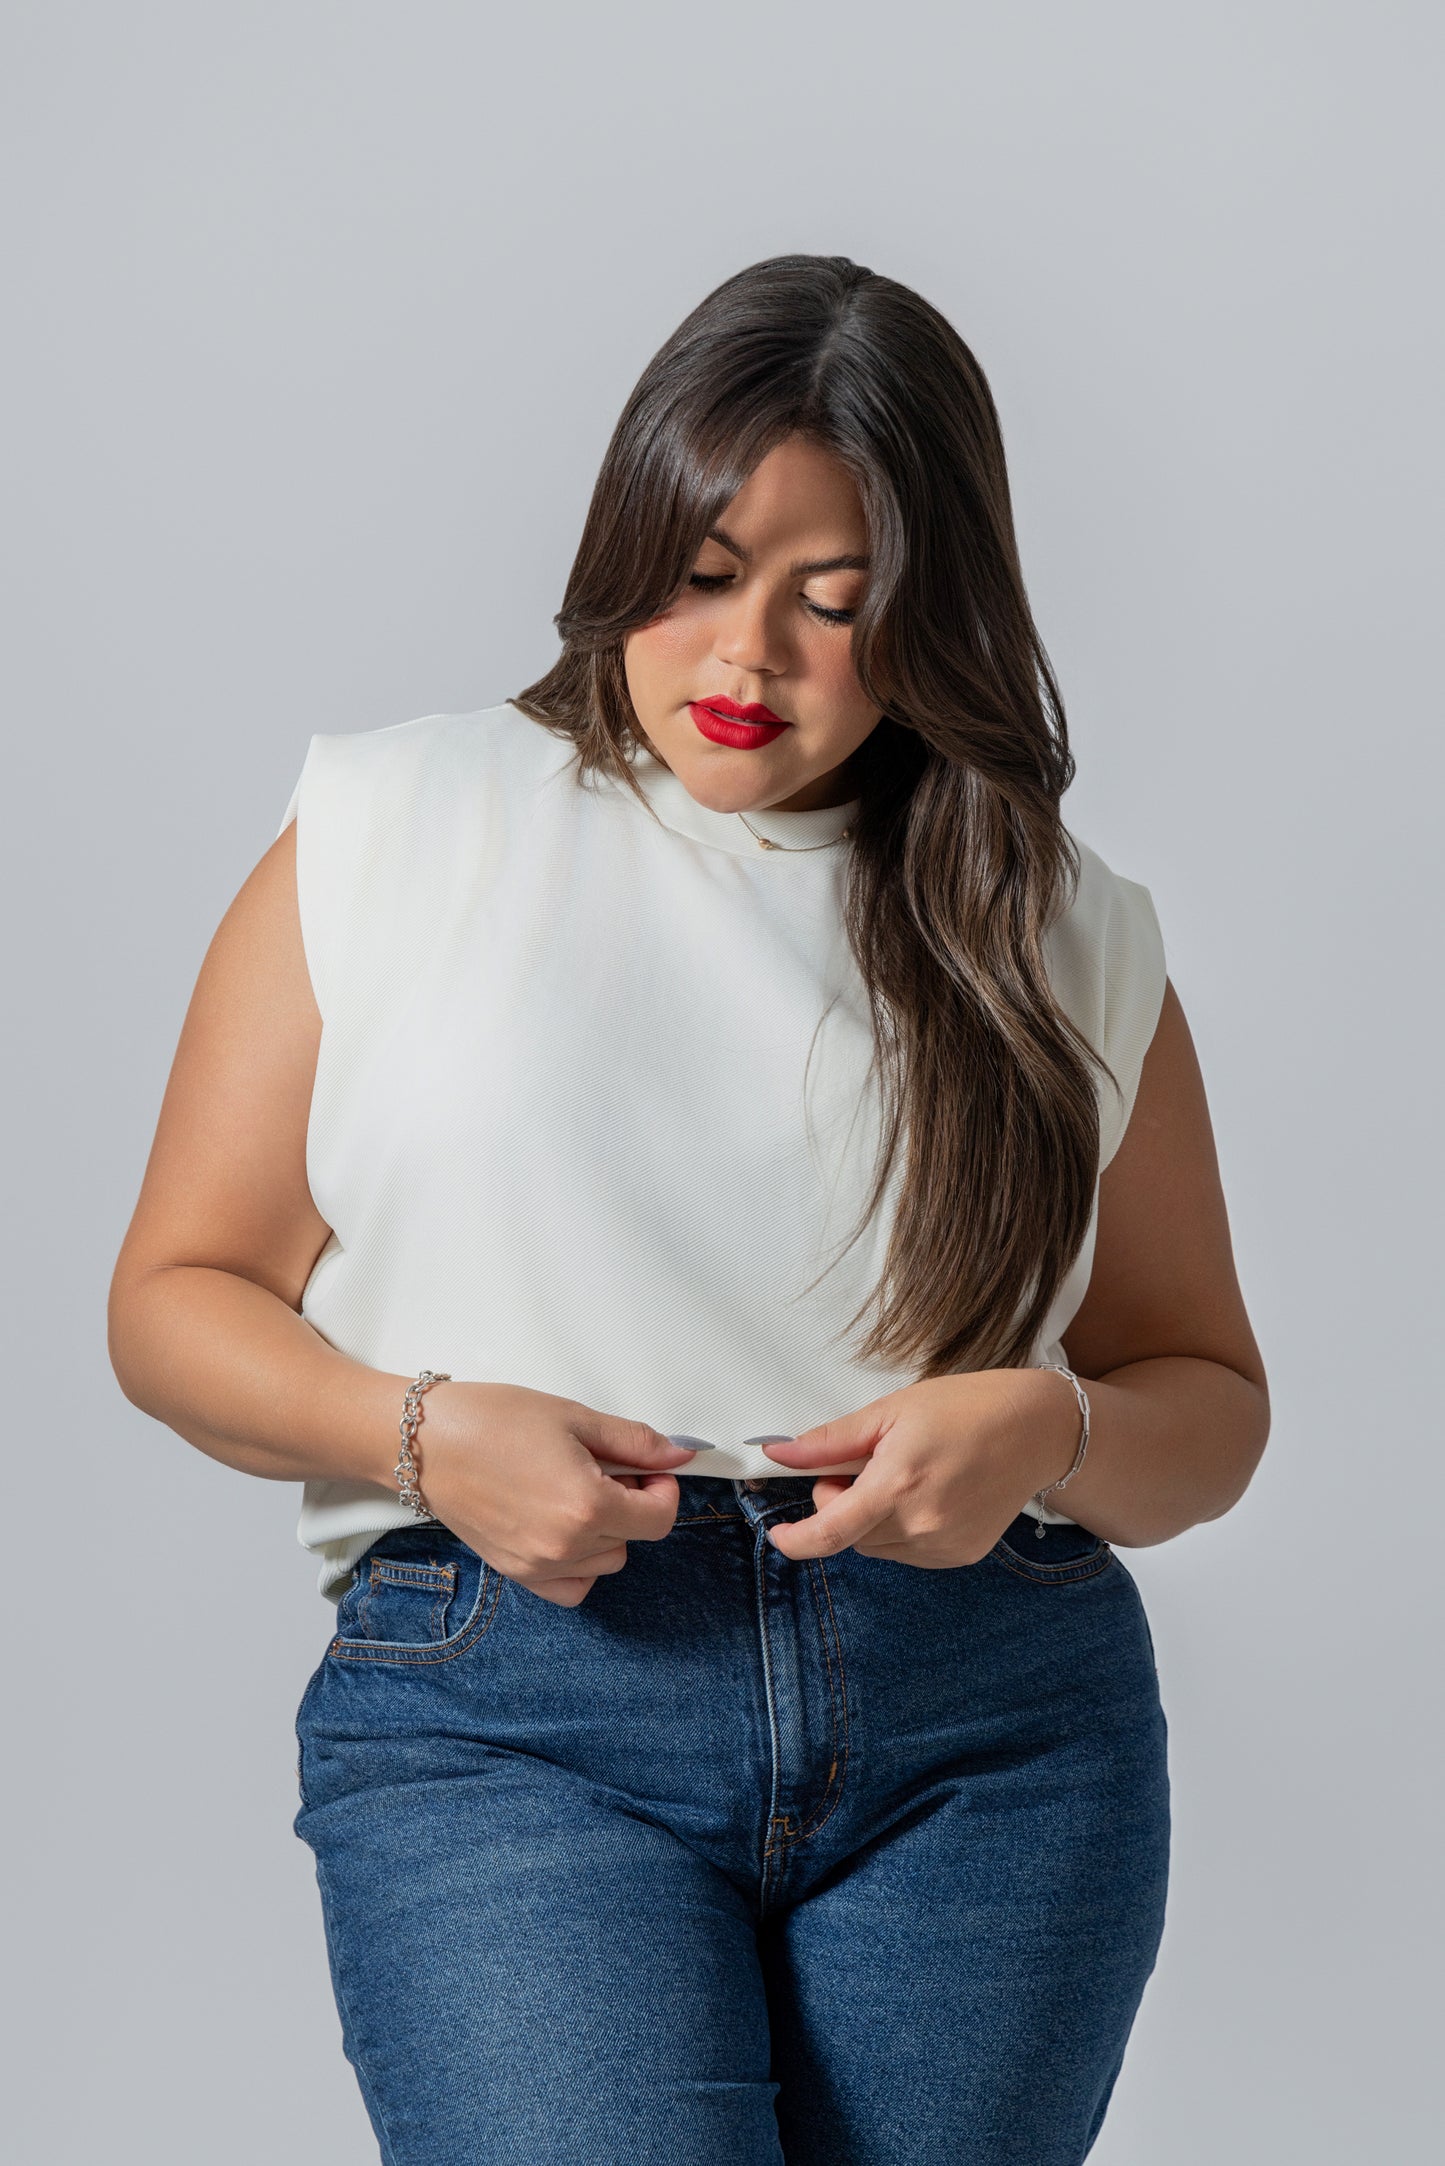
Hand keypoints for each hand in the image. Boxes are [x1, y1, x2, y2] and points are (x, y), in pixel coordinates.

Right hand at [414, 1382, 700, 1605]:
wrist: (423, 1442)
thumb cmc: (492, 1420)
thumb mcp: (574, 1417)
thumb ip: (635, 1442)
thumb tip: (680, 1454)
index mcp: (586, 1507)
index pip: (659, 1519)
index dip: (663, 1489)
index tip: (648, 1468)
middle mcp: (565, 1547)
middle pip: (632, 1538)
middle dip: (629, 1502)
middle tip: (600, 1466)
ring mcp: (538, 1566)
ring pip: (605, 1563)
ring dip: (605, 1532)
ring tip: (572, 1490)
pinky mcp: (516, 1573)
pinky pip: (571, 1586)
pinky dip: (579, 1564)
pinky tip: (562, 1528)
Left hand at [758, 1370, 1083, 1565]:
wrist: (1037, 1430)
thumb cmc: (964, 1407)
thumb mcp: (891, 1410)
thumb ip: (832, 1440)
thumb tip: (779, 1453)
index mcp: (897, 1485)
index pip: (829, 1534)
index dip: (795, 1540)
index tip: (778, 1533)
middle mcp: (920, 1524)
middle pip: (850, 1537)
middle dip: (840, 1506)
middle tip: (861, 1466)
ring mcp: (944, 1545)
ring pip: (877, 1547)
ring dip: (870, 1521)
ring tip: (901, 1477)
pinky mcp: (961, 1555)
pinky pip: (909, 1553)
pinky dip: (900, 1530)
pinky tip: (925, 1495)